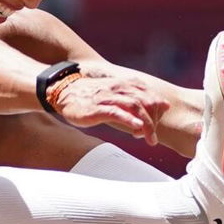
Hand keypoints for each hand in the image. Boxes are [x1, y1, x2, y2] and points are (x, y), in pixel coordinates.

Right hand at [51, 72, 168, 145]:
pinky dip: (129, 119)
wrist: (63, 91)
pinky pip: (116, 112)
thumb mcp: (112, 94)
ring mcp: (108, 98)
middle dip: (154, 120)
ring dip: (146, 124)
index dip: (158, 107)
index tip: (159, 119)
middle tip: (153, 137)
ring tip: (150, 138)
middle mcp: (118, 88)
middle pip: (146, 101)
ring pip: (135, 106)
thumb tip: (148, 111)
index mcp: (124, 84)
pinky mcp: (97, 108)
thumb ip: (130, 100)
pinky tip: (136, 128)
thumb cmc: (88, 96)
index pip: (149, 94)